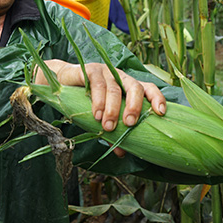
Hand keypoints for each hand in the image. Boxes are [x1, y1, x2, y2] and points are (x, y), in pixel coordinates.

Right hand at [38, 60, 166, 132]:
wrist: (61, 82)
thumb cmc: (86, 101)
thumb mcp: (103, 117)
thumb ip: (113, 131)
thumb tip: (121, 152)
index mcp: (128, 86)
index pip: (148, 88)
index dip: (157, 98)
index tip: (161, 113)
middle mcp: (120, 77)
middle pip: (135, 87)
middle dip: (135, 106)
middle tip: (129, 123)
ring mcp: (106, 72)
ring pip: (114, 88)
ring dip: (113, 109)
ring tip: (108, 126)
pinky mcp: (90, 70)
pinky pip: (97, 84)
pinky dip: (98, 100)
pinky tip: (96, 114)